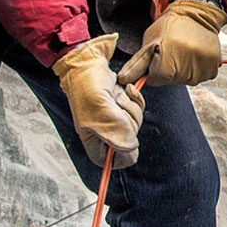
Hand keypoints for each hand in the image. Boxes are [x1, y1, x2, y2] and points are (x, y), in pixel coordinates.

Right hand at [53, 34, 145, 168]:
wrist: (88, 64)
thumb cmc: (87, 89)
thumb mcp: (101, 113)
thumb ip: (117, 133)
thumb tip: (132, 148)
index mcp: (94, 140)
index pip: (111, 162)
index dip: (122, 155)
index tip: (127, 141)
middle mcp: (104, 132)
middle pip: (129, 140)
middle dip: (128, 120)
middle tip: (116, 108)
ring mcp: (114, 118)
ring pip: (135, 122)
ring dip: (130, 106)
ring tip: (116, 97)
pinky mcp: (122, 105)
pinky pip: (138, 108)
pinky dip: (135, 98)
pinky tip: (124, 90)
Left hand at [118, 0, 226, 86]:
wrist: (197, 13)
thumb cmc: (170, 26)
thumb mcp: (149, 41)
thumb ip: (136, 64)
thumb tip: (123, 80)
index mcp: (166, 64)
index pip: (154, 80)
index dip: (154, 69)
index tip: (159, 56)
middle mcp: (185, 70)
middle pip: (171, 81)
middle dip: (169, 69)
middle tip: (172, 51)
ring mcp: (201, 70)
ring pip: (186, 80)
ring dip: (184, 69)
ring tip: (184, 50)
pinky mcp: (213, 67)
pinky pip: (202, 76)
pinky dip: (198, 68)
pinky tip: (195, 54)